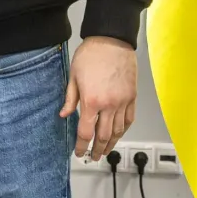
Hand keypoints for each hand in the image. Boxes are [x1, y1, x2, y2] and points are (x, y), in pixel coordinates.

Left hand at [60, 36, 136, 160]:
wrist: (112, 41)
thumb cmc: (91, 55)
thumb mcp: (73, 76)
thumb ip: (70, 99)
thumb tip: (64, 115)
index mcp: (91, 101)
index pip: (85, 132)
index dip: (81, 146)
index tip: (79, 152)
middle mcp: (109, 105)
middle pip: (103, 136)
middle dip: (97, 150)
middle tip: (92, 156)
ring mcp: (123, 102)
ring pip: (118, 131)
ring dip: (111, 144)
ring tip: (105, 150)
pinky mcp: (132, 98)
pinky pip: (129, 120)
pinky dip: (123, 131)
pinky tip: (118, 135)